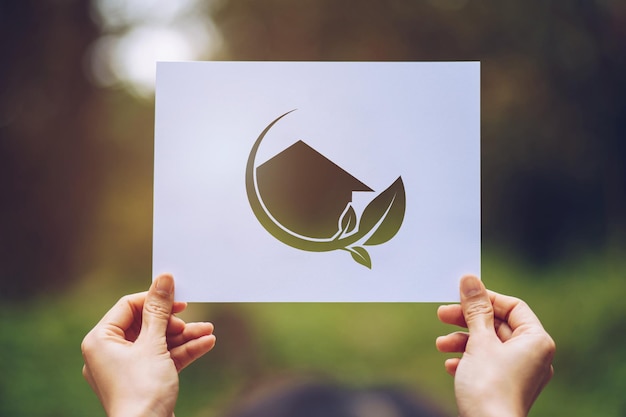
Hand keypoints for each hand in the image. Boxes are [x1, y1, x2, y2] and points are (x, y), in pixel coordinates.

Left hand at [81, 274, 215, 416]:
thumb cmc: (142, 390)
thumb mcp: (154, 343)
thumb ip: (159, 309)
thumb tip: (164, 278)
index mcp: (101, 340)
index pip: (128, 306)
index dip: (155, 300)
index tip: (179, 298)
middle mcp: (109, 353)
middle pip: (146, 324)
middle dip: (175, 322)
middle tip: (193, 321)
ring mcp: (126, 368)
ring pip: (158, 342)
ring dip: (185, 336)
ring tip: (209, 331)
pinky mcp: (143, 380)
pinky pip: (162, 358)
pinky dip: (183, 351)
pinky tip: (206, 343)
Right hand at [436, 275, 554, 416]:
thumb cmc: (489, 386)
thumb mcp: (479, 340)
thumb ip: (475, 308)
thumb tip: (470, 279)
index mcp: (536, 341)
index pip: (512, 306)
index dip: (486, 298)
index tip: (461, 296)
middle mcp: (533, 356)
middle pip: (498, 325)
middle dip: (467, 321)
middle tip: (442, 314)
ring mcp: (521, 374)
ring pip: (490, 345)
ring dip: (463, 341)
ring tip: (441, 344)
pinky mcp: (506, 387)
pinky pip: (488, 365)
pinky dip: (469, 360)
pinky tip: (452, 365)